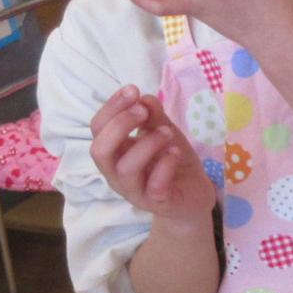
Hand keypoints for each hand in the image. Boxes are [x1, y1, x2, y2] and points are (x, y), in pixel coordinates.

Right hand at [87, 86, 216, 223]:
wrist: (194, 193)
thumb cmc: (170, 159)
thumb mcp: (163, 130)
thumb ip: (153, 115)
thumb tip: (144, 98)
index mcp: (114, 152)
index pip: (98, 128)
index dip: (111, 107)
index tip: (133, 90)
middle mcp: (116, 172)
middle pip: (99, 150)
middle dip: (120, 125)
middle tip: (143, 111)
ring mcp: (134, 191)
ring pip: (126, 168)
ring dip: (148, 143)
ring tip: (167, 133)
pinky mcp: (157, 203)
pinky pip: (154, 186)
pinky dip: (165, 165)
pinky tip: (175, 153)